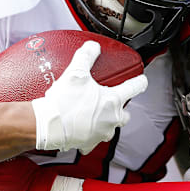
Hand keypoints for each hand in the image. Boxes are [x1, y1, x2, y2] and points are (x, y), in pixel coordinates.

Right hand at [31, 40, 147, 153]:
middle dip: (121, 108)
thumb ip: (87, 56)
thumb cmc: (64, 102)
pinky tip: (82, 128)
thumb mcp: (76, 72)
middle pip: (125, 114)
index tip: (142, 81)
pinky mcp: (89, 143)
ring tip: (95, 114)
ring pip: (111, 128)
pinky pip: (94, 140)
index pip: (134, 88)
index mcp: (113, 101)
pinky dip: (90, 134)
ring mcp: (101, 133)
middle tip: (111, 101)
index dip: (140, 82)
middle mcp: (111, 119)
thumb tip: (92, 46)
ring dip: (106, 121)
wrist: (48, 125)